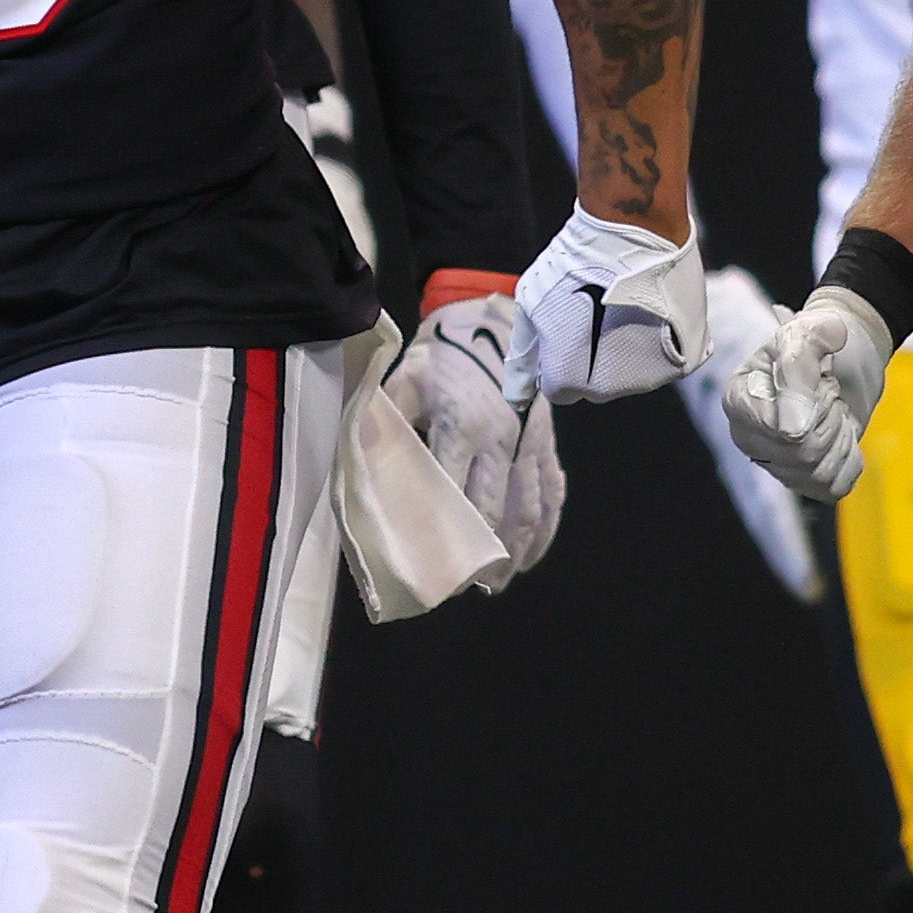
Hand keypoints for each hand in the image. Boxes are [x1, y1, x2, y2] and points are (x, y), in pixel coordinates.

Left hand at [376, 290, 563, 577]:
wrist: (493, 323)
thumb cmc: (441, 357)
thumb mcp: (404, 380)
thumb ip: (384, 421)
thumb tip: (358, 460)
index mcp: (461, 424)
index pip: (449, 491)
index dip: (440, 533)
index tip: (428, 567)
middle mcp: (502, 439)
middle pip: (493, 509)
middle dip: (478, 555)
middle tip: (459, 588)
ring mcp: (531, 444)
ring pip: (528, 509)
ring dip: (514, 552)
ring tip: (496, 583)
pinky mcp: (548, 445)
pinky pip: (553, 495)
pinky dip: (545, 531)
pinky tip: (530, 556)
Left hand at [512, 207, 707, 404]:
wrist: (635, 231)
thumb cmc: (575, 264)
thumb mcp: (533, 306)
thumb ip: (523, 359)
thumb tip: (516, 400)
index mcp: (568, 379)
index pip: (559, 389)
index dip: (559, 354)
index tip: (568, 321)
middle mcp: (609, 389)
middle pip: (594, 387)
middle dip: (590, 359)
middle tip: (596, 312)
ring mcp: (648, 377)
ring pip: (628, 377)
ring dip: (624, 350)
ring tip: (623, 307)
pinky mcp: (680, 361)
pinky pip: (660, 364)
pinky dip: (655, 345)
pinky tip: (648, 312)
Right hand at [677, 265, 830, 598]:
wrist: (847, 349)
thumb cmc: (823, 338)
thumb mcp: (812, 332)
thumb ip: (805, 349)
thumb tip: (806, 373)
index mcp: (739, 407)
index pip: (787, 435)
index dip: (815, 414)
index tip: (818, 387)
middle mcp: (749, 438)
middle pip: (806, 460)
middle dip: (833, 430)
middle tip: (832, 401)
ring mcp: (774, 462)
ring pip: (820, 478)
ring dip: (841, 445)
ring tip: (834, 416)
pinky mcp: (803, 477)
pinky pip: (832, 490)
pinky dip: (847, 464)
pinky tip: (841, 440)